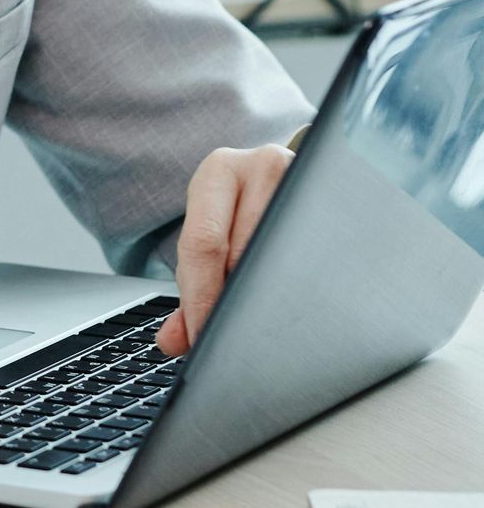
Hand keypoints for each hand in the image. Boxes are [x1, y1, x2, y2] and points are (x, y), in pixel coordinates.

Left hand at [158, 142, 294, 355]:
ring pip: (280, 253)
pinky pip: (313, 250)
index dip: (201, 297)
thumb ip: (189, 285)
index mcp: (218, 171)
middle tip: (230, 335)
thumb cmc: (237, 211)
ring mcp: (303, 178)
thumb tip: (174, 340)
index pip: (203, 242)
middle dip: (232, 300)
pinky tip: (290, 297)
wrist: (277, 176)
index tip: (202, 336)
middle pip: (244, 250)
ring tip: (257, 317)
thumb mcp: (206, 235)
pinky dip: (295, 280)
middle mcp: (261, 167)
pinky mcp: (333, 197)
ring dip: (264, 292)